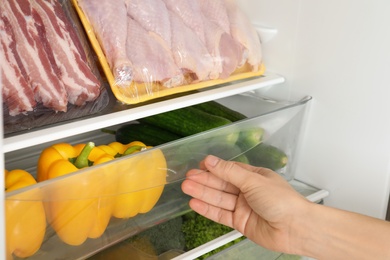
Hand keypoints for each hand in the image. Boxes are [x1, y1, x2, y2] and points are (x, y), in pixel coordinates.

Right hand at [181, 155, 311, 253]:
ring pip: (218, 199)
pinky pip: (220, 214)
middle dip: (204, 180)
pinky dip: (207, 209)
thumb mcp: (253, 181)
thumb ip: (230, 172)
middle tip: (188, 177)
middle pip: (221, 184)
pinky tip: (196, 203)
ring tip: (187, 188)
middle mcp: (248, 191)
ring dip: (202, 193)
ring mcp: (243, 207)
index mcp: (254, 177)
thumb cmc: (283, 202)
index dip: (214, 168)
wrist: (295, 228)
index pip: (229, 170)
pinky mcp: (240, 222)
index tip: (200, 165)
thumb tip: (213, 161)